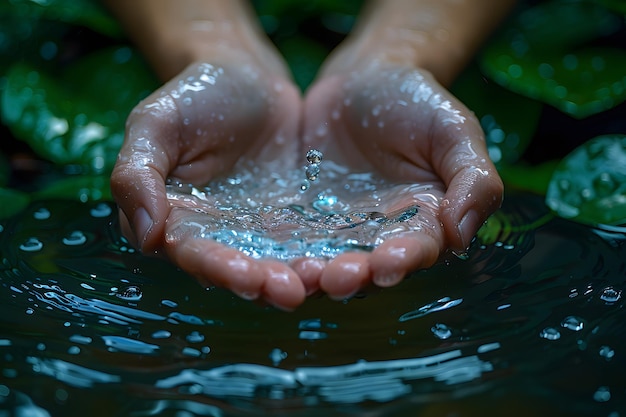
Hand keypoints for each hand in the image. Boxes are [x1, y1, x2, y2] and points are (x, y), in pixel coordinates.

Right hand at [110, 61, 307, 309]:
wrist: (249, 78)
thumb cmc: (195, 96)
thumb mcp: (155, 124)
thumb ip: (137, 174)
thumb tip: (146, 236)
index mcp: (175, 222)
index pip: (194, 255)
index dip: (219, 269)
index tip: (247, 277)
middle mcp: (216, 237)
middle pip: (239, 271)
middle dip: (263, 285)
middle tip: (290, 292)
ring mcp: (258, 232)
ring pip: (276, 265)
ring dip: (297, 279)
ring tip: (321, 280)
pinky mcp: (293, 222)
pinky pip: (308, 244)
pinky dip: (323, 256)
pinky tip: (341, 262)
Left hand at [301, 61, 502, 299]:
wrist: (359, 80)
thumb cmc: (415, 101)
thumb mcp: (454, 129)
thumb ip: (473, 178)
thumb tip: (463, 232)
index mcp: (425, 220)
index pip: (418, 250)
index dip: (404, 260)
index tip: (388, 264)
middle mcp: (382, 235)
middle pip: (369, 268)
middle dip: (355, 277)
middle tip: (338, 278)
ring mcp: (340, 230)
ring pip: (329, 262)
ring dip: (318, 275)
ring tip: (305, 276)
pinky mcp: (304, 219)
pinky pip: (294, 241)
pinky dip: (285, 255)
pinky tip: (272, 259)